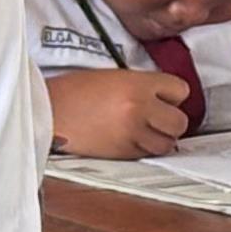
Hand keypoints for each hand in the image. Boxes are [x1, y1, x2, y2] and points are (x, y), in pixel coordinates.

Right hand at [49, 69, 191, 158]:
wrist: (49, 111)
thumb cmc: (75, 91)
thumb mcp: (114, 76)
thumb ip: (142, 85)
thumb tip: (165, 99)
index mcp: (137, 84)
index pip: (181, 90)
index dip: (173, 95)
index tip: (165, 98)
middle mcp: (139, 109)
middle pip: (180, 122)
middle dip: (171, 120)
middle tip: (158, 117)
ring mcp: (132, 133)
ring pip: (168, 144)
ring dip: (161, 138)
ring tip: (146, 131)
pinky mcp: (122, 153)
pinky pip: (148, 154)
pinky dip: (144, 149)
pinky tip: (130, 139)